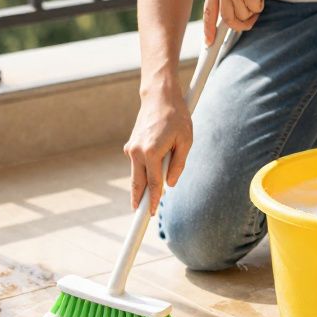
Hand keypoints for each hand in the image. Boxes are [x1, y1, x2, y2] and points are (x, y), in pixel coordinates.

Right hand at [124, 85, 191, 214]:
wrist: (159, 96)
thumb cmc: (176, 117)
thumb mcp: (186, 141)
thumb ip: (178, 164)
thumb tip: (171, 184)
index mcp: (151, 152)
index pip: (153, 184)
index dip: (153, 201)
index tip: (150, 215)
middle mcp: (137, 152)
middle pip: (137, 184)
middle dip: (138, 201)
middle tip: (138, 220)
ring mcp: (131, 148)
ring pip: (135, 176)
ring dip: (139, 189)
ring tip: (140, 207)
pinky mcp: (131, 145)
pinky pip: (137, 165)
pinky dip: (142, 174)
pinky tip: (150, 177)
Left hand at [202, 0, 294, 44]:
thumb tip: (226, 20)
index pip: (208, 10)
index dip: (208, 29)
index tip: (208, 42)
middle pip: (226, 19)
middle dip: (239, 25)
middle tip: (250, 21)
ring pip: (242, 17)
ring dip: (252, 12)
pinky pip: (254, 12)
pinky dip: (260, 6)